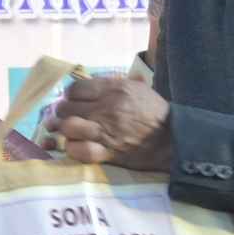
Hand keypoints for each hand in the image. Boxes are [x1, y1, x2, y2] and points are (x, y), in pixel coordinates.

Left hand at [46, 75, 173, 169]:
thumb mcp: (138, 88)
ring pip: (68, 127)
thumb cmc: (154, 112)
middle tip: (64, 117)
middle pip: (66, 108)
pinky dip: (73, 149)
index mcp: (114, 90)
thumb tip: (91, 82)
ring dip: (64, 130)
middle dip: (61, 113)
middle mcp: (106, 108)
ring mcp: (106, 131)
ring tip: (67, 131)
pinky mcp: (108, 152)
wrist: (172, 139)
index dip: (69, 95)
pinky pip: (79, 150)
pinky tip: (75, 146)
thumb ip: (114, 84)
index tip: (71, 100)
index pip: (75, 89)